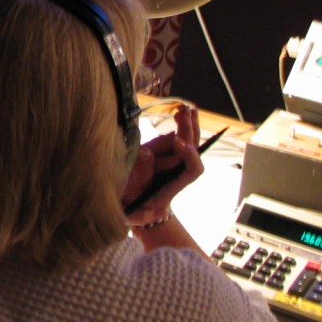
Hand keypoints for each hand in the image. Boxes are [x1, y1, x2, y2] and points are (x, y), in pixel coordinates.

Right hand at [120, 106, 202, 226]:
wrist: (130, 210)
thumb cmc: (130, 209)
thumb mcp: (131, 202)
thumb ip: (140, 177)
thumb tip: (146, 153)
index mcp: (171, 187)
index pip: (192, 171)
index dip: (189, 156)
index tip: (178, 142)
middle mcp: (175, 174)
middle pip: (192, 152)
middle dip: (190, 132)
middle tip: (185, 113)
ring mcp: (171, 164)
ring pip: (186, 143)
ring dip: (186, 126)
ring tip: (184, 110)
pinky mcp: (162, 156)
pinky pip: (176, 140)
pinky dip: (181, 126)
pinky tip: (181, 113)